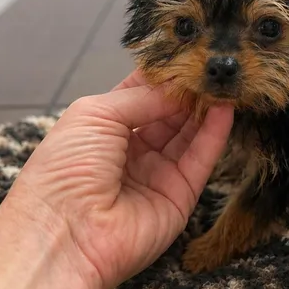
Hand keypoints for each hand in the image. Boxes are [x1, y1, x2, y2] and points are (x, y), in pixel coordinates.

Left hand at [2, 70, 233, 288]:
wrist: (63, 236)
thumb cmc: (64, 169)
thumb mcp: (95, 115)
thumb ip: (141, 97)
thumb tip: (179, 87)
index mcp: (104, 128)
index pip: (142, 93)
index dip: (164, 74)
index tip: (189, 52)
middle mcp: (133, 149)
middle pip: (170, 113)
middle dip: (190, 89)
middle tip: (214, 66)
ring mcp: (158, 173)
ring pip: (189, 133)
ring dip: (206, 108)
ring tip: (225, 81)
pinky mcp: (180, 196)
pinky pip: (201, 159)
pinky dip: (214, 133)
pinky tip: (225, 108)